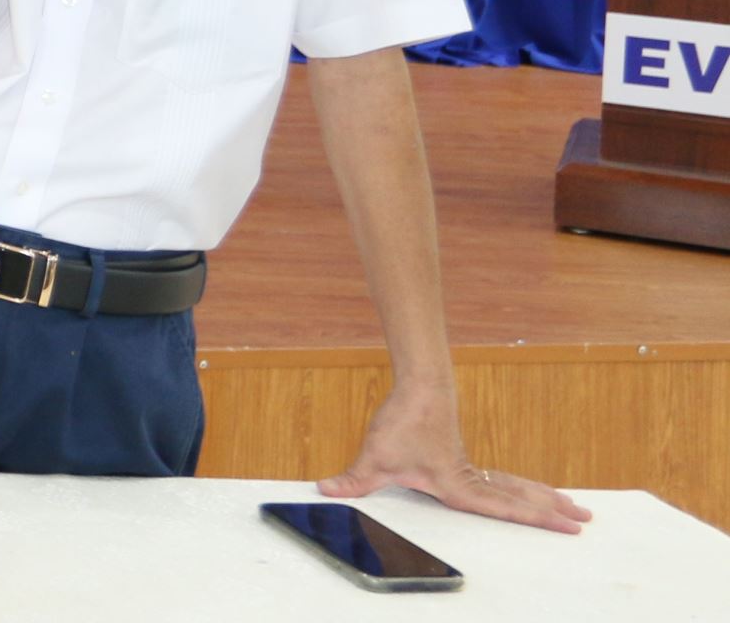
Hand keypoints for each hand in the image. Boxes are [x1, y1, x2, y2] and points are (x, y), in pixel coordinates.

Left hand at [318, 390, 590, 532]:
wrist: (419, 385)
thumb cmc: (402, 422)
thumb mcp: (375, 457)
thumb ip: (353, 479)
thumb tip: (324, 490)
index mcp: (459, 487)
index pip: (505, 510)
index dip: (537, 520)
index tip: (568, 526)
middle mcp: (471, 478)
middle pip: (520, 498)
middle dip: (551, 511)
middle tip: (586, 520)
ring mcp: (471, 466)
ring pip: (515, 485)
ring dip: (542, 497)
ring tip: (573, 506)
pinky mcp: (464, 456)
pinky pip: (502, 477)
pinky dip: (522, 486)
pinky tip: (530, 490)